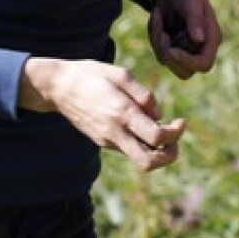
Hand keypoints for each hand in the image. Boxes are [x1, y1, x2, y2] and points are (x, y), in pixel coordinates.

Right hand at [18, 57, 184, 170]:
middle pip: (148, 163)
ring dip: (155, 148)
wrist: (58, 87)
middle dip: (169, 155)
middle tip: (174, 136)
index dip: (175, 133)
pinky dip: (141, 141)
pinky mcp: (102, 141)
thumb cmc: (92, 75)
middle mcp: (114, 132)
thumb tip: (159, 116)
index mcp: (122, 113)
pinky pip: (128, 148)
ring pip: (138, 157)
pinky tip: (139, 122)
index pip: (157, 138)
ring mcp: (106, 140)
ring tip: (158, 125)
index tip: (180, 121)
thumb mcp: (121, 74)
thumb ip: (144, 96)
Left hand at [149, 0, 220, 79]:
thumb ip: (195, 19)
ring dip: (158, 42)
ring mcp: (185, 49)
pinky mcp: (172, 46)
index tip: (172, 49)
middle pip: (185, 72)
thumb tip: (199, 40)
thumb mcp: (191, 0)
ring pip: (168, 62)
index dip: (188, 62)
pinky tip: (158, 18)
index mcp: (211, 38)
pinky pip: (158, 52)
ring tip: (159, 18)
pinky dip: (154, 36)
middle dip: (168, 55)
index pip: (204, 64)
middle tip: (162, 33)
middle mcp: (200, 48)